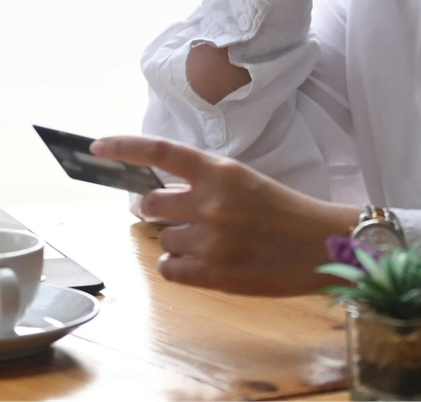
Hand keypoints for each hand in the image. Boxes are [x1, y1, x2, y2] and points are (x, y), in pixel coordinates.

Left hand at [91, 135, 357, 296]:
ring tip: (211, 242)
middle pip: (151, 203)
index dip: (124, 148)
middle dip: (159, 209)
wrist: (322, 245)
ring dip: (178, 241)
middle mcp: (211, 202)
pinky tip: (204, 263)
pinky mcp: (215, 273)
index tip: (97, 147)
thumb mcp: (247, 182)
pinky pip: (171, 269)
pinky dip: (180, 267)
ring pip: (164, 239)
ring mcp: (211, 239)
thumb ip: (207, 183)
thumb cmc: (287, 212)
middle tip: (181, 214)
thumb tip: (164, 193)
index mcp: (222, 171)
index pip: (160, 152)